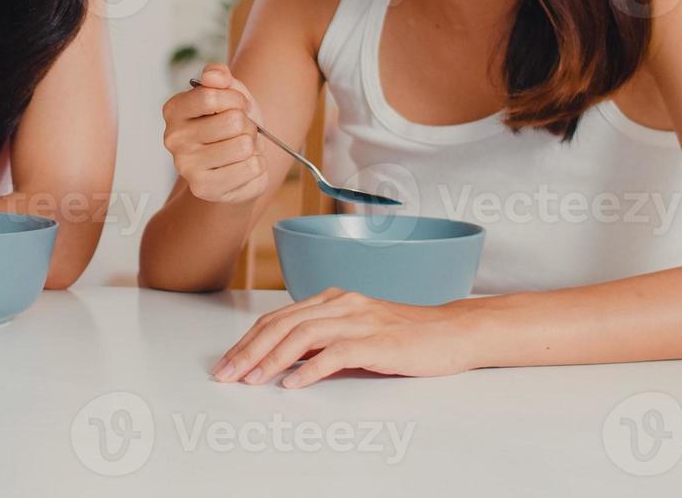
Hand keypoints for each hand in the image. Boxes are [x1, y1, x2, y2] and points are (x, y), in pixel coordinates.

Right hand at [161, 63, 271, 203]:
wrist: (236, 162)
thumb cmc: (231, 123)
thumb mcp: (230, 92)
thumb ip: (219, 76)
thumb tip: (213, 75)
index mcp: (174, 110)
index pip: (211, 96)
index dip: (236, 99)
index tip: (239, 105)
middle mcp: (173, 139)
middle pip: (233, 122)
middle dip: (247, 124)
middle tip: (240, 132)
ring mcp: (186, 167)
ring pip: (244, 147)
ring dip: (252, 146)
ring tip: (241, 149)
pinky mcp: (204, 189)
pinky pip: (252, 169)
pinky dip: (257, 165)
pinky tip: (243, 167)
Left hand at [211, 288, 475, 387]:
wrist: (454, 332)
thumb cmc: (406, 336)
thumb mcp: (357, 331)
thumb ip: (323, 340)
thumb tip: (283, 360)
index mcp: (333, 299)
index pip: (278, 318)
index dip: (248, 340)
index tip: (228, 362)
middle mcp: (341, 304)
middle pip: (282, 324)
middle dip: (249, 350)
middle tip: (228, 374)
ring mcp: (360, 320)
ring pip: (302, 335)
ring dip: (271, 359)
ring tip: (252, 380)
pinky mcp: (378, 341)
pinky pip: (336, 353)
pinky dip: (310, 368)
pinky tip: (293, 383)